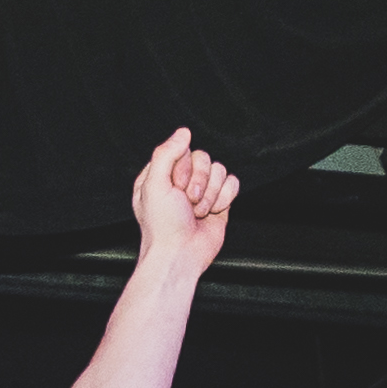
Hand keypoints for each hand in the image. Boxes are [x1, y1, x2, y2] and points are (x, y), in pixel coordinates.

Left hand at [129, 127, 241, 270]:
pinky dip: (225, 198)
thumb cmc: (163, 227)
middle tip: (188, 202)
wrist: (180, 255)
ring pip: (219, 170)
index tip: (175, 189)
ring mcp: (202, 191)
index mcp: (161, 174)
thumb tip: (183, 132)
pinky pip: (232, 183)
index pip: (183, 150)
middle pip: (204, 158)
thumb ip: (166, 153)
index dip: (183, 169)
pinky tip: (213, 212)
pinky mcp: (219, 201)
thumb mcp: (154, 184)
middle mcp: (182, 181)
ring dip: (210, 194)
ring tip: (198, 212)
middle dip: (199, 182)